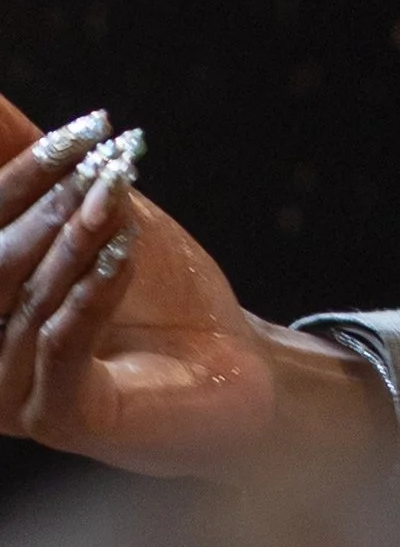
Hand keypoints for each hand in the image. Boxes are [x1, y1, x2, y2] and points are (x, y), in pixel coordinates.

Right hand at [0, 94, 389, 471]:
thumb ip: (39, 163)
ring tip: (118, 196)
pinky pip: (61, 344)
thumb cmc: (156, 291)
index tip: (87, 127)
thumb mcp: (99, 215)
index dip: (21, 171)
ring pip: (25, 300)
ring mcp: (12, 394)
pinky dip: (92, 289)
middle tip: (101, 161)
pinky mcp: (58, 419)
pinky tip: (125, 251)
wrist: (230, 362)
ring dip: (77, 239)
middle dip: (45, 201)